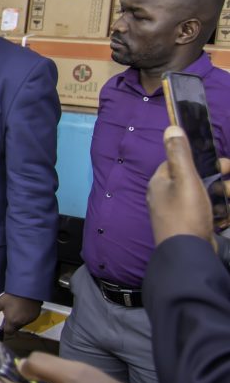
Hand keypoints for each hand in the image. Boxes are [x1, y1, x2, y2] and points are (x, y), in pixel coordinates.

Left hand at [0, 293, 40, 334]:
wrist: (28, 290)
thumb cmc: (12, 297)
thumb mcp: (0, 302)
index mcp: (12, 321)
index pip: (8, 332)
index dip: (5, 329)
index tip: (4, 324)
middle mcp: (21, 323)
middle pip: (15, 328)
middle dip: (12, 324)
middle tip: (9, 316)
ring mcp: (29, 320)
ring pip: (23, 324)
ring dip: (19, 320)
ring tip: (17, 311)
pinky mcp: (35, 316)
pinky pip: (29, 319)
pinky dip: (26, 316)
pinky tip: (24, 309)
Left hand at [146, 125, 227, 249]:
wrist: (189, 254)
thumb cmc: (185, 213)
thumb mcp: (185, 179)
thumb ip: (180, 154)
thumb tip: (171, 127)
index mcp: (159, 183)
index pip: (178, 163)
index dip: (201, 160)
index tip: (222, 163)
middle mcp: (164, 196)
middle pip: (194, 179)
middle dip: (217, 178)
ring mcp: (176, 213)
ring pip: (203, 196)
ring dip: (222, 193)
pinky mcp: (189, 227)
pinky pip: (206, 212)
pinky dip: (219, 210)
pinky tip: (227, 211)